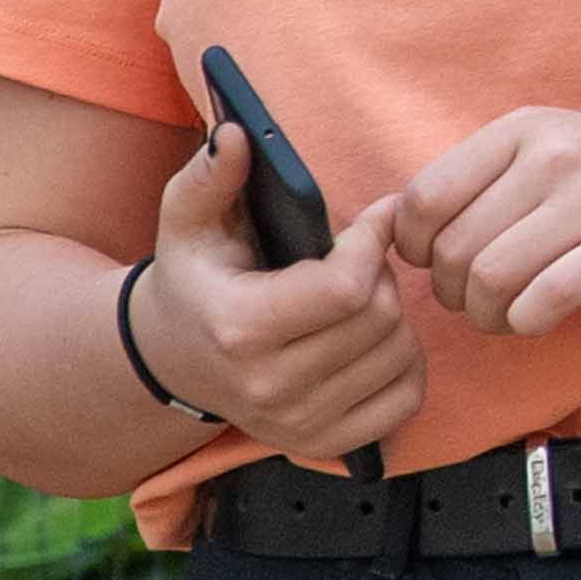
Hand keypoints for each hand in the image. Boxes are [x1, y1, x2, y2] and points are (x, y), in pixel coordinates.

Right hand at [138, 124, 419, 463]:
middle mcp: (267, 386)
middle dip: (382, 277)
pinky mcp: (325, 444)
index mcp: (238, 328)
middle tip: (361, 262)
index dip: (372, 245)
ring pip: (400, 355)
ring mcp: (297, 423)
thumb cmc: (195, 278)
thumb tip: (237, 135)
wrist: (174, 359)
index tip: (373, 223)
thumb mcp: (189, 221)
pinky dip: (405, 364)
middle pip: (380, 319)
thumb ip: (212, 176)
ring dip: (395, 317)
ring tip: (359, 298)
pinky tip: (372, 339)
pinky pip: (407, 398)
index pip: (346, 288)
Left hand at [393, 108, 580, 338]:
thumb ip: (492, 181)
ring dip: (489, 317)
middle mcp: (557, 153)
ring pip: (488, 281)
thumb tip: (400, 231)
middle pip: (452, 250)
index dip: (418, 250)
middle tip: (486, 302)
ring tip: (513, 314)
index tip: (444, 267)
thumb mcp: (566, 156)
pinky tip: (544, 318)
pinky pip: (540, 303)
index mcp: (529, 127)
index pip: (423, 199)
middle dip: (455, 295)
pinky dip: (528, 324)